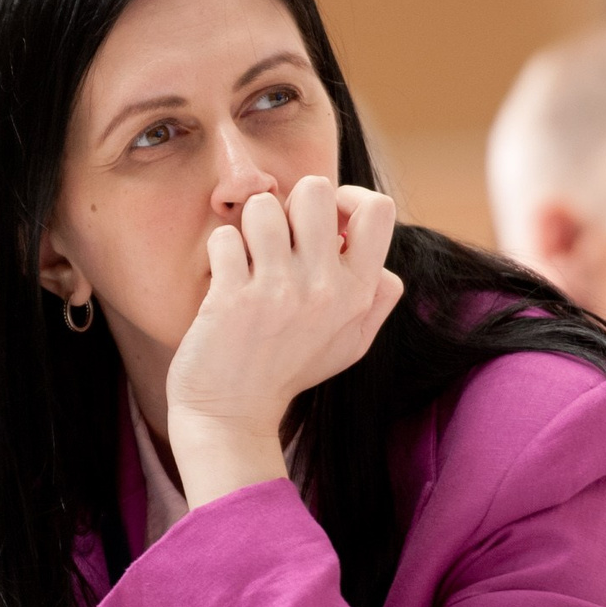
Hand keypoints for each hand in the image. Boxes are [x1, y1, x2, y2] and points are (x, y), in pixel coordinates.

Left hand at [164, 177, 400, 507]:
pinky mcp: (233, 298)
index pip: (378, 208)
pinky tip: (226, 279)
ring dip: (251, 227)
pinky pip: (225, 237)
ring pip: (263, 206)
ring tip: (251, 260)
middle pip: (315, 189)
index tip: (326, 222)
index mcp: (359, 293)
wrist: (232, 417)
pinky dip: (221, 252)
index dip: (348, 199)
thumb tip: (384, 262)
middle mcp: (325, 288)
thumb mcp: (353, 343)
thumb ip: (377, 299)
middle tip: (280, 240)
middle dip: (291, 205)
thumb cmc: (289, 371)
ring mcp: (278, 292)